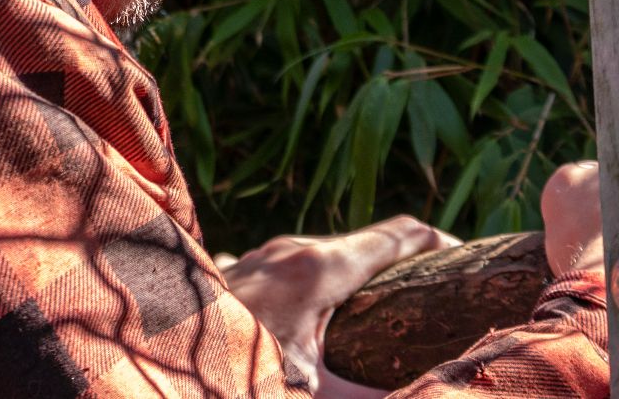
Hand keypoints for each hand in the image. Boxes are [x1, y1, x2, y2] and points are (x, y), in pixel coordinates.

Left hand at [222, 215, 459, 396]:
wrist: (147, 353)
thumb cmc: (232, 370)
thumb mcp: (308, 392)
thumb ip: (369, 397)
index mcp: (318, 267)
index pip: (398, 236)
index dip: (441, 244)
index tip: (472, 258)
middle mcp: (287, 249)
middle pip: (363, 245)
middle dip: (403, 265)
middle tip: (439, 291)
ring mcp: (254, 257)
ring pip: (320, 255)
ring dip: (354, 275)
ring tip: (382, 307)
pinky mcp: (229, 274)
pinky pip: (283, 270)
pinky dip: (310, 286)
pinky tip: (312, 317)